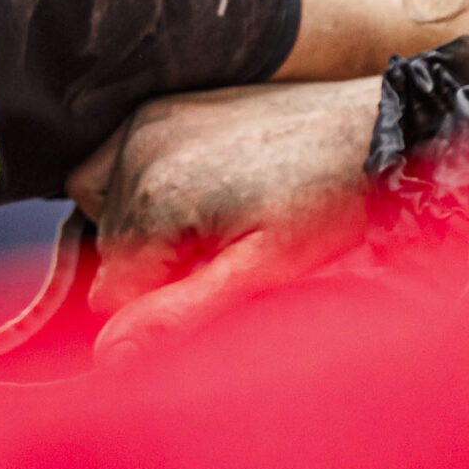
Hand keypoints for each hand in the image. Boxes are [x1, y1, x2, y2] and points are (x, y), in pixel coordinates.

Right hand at [68, 77, 382, 364]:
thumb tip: (111, 355)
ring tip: (210, 227)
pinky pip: (110, 168)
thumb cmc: (326, 199)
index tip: (210, 287)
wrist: (365, 129)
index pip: (109, 290)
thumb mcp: (261, 271)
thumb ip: (179, 312)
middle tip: (223, 254)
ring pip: (103, 213)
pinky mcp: (156, 113)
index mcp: (156, 200)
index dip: (158, 304)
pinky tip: (189, 197)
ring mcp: (143, 128)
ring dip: (143, 232)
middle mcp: (136, 155)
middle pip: (108, 252)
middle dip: (156, 266)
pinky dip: (136, 192)